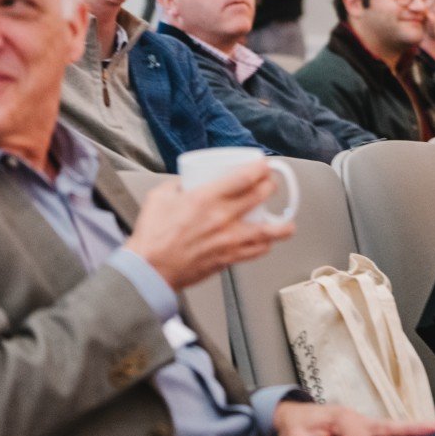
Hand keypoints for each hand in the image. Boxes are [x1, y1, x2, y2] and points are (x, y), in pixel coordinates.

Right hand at [125, 162, 293, 289]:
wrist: (148, 271)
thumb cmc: (151, 237)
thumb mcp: (160, 197)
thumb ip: (178, 185)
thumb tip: (188, 181)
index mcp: (206, 199)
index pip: (244, 177)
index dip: (261, 168)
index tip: (264, 164)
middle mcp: (222, 218)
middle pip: (261, 197)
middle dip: (271, 186)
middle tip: (270, 184)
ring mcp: (228, 240)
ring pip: (268, 231)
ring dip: (282, 224)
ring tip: (286, 220)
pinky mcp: (228, 258)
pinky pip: (255, 252)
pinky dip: (265, 246)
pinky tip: (267, 242)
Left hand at [274, 400, 434, 435]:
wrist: (295, 416)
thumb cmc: (296, 429)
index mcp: (340, 419)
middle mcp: (358, 419)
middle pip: (389, 425)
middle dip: (413, 427)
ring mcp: (365, 424)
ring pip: (394, 428)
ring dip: (417, 428)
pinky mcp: (369, 431)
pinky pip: (390, 434)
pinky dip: (409, 434)